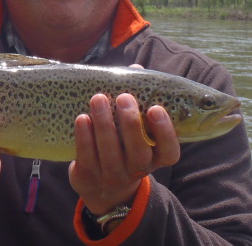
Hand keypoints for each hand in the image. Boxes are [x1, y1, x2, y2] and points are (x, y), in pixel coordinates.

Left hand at [69, 86, 179, 215]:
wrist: (101, 183)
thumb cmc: (123, 142)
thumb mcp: (136, 126)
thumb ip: (139, 98)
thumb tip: (136, 68)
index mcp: (156, 157)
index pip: (170, 152)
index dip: (165, 132)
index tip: (155, 109)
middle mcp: (138, 170)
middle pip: (138, 152)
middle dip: (130, 123)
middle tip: (123, 97)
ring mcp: (114, 176)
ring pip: (110, 153)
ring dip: (104, 124)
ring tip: (98, 99)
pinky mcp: (90, 176)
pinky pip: (87, 157)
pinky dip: (84, 137)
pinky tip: (82, 118)